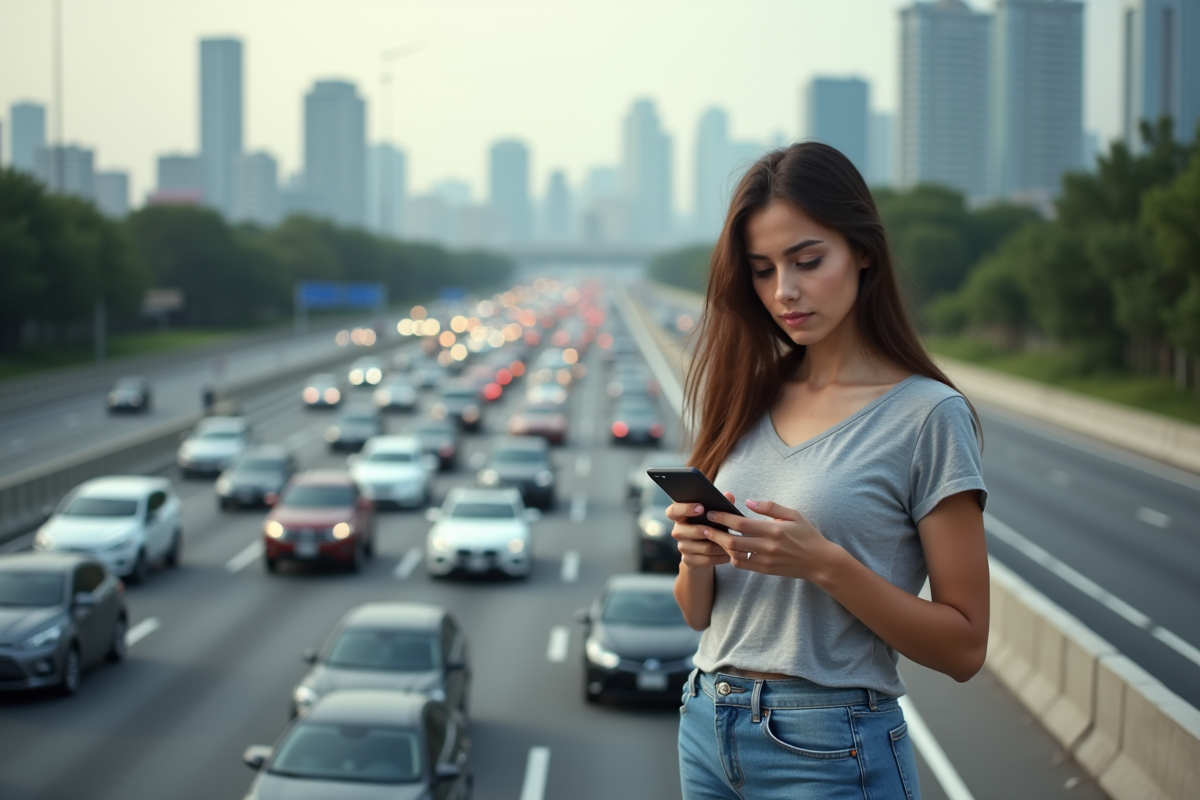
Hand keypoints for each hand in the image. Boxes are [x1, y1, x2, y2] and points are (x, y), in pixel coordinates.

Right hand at [667, 495, 733, 569]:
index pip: (673, 511)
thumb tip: (729, 495)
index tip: (701, 508)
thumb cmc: (711, 527)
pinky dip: (720, 557)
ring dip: (719, 545)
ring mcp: (682, 547)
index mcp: (680, 516)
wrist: (706, 553)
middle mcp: (678, 531)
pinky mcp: (689, 561)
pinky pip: (706, 560)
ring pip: (702, 547)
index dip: (684, 509)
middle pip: (684, 531)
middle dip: (704, 530)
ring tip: (733, 543)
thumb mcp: (716, 516)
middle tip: (721, 529)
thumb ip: (721, 504)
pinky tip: (730, 554)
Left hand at [701, 499, 839, 581]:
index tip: (712, 512)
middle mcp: (768, 546)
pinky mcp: (765, 570)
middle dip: (715, 533)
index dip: (724, 517)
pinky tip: (728, 549)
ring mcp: (766, 560)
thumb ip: (770, 507)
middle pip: (733, 541)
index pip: (741, 523)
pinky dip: (732, 557)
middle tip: (703, 527)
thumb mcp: (793, 514)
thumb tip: (749, 502)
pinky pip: (742, 565)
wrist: (820, 562)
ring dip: (721, 546)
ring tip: (712, 537)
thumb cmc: (807, 534)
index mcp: (774, 529)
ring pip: (735, 554)